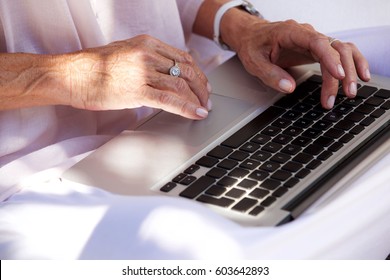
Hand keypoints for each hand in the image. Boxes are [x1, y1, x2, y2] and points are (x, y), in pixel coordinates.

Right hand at [68, 35, 210, 118]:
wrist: (71, 75)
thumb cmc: (94, 67)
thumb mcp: (125, 53)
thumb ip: (147, 59)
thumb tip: (164, 71)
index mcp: (146, 43)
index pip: (182, 57)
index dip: (197, 73)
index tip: (203, 84)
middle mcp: (147, 54)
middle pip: (186, 71)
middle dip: (201, 87)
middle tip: (207, 99)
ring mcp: (143, 72)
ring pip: (181, 85)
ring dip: (197, 99)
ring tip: (203, 109)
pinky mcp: (137, 91)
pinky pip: (169, 100)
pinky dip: (187, 108)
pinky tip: (196, 114)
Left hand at [223, 18, 370, 108]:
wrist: (251, 35)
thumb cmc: (253, 45)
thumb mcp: (254, 62)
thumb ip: (270, 74)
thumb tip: (289, 88)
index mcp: (291, 33)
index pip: (317, 42)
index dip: (330, 58)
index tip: (338, 75)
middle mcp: (307, 34)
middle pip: (334, 48)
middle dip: (343, 72)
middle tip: (343, 94)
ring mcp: (314, 41)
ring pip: (341, 50)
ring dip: (350, 69)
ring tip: (350, 92)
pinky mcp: (317, 48)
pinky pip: (340, 52)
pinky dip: (352, 63)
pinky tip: (360, 76)